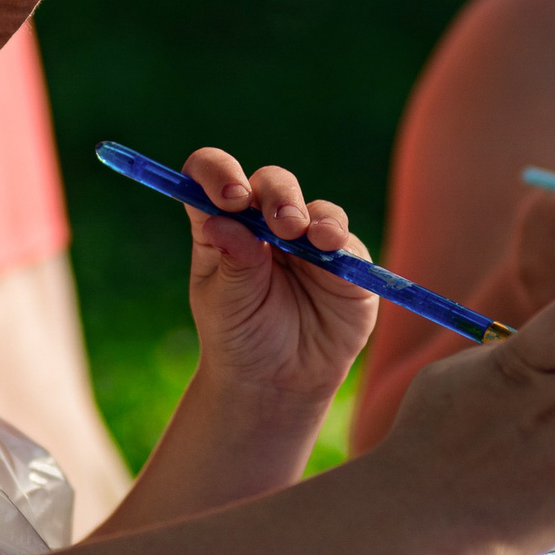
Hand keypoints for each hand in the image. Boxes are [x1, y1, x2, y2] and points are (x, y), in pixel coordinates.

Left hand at [181, 148, 378, 409]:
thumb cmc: (240, 337)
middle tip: (277, 222)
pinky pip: (342, 234)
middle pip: (269, 183)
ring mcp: (306, 238)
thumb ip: (231, 261)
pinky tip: (327, 243)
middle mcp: (264, 223)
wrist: (278, 381)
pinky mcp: (343, 259)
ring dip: (304, 211)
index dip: (217, 173)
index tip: (228, 196)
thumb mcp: (225, 303)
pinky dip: (335, 232)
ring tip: (298, 232)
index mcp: (223, 225)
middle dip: (274, 194)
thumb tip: (220, 218)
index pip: (212, 178)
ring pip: (309, 204)